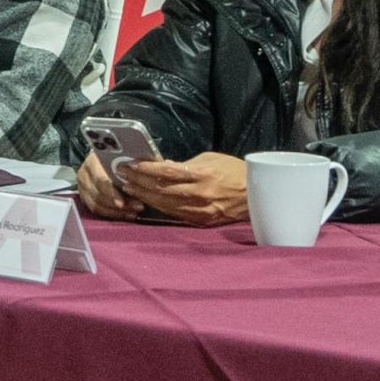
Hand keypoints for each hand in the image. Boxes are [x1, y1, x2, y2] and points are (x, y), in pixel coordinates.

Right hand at [75, 149, 143, 220]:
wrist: (104, 159)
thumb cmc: (118, 158)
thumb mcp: (127, 155)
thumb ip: (137, 162)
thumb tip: (153, 167)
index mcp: (93, 161)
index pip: (100, 179)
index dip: (112, 193)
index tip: (122, 203)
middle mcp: (84, 174)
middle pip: (99, 195)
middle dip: (120, 204)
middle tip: (138, 207)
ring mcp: (83, 187)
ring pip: (98, 204)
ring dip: (117, 211)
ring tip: (134, 211)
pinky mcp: (85, 197)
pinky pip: (97, 210)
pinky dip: (112, 214)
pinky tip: (126, 214)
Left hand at [117, 153, 250, 226]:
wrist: (257, 195)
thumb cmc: (234, 172)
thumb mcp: (210, 159)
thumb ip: (185, 164)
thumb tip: (161, 166)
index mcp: (202, 174)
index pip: (166, 172)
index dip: (146, 169)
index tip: (131, 164)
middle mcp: (199, 194)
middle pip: (161, 189)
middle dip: (139, 182)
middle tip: (123, 175)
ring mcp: (200, 210)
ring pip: (164, 204)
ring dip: (144, 196)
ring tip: (129, 187)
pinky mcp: (201, 221)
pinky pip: (174, 214)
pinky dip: (158, 207)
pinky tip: (147, 201)